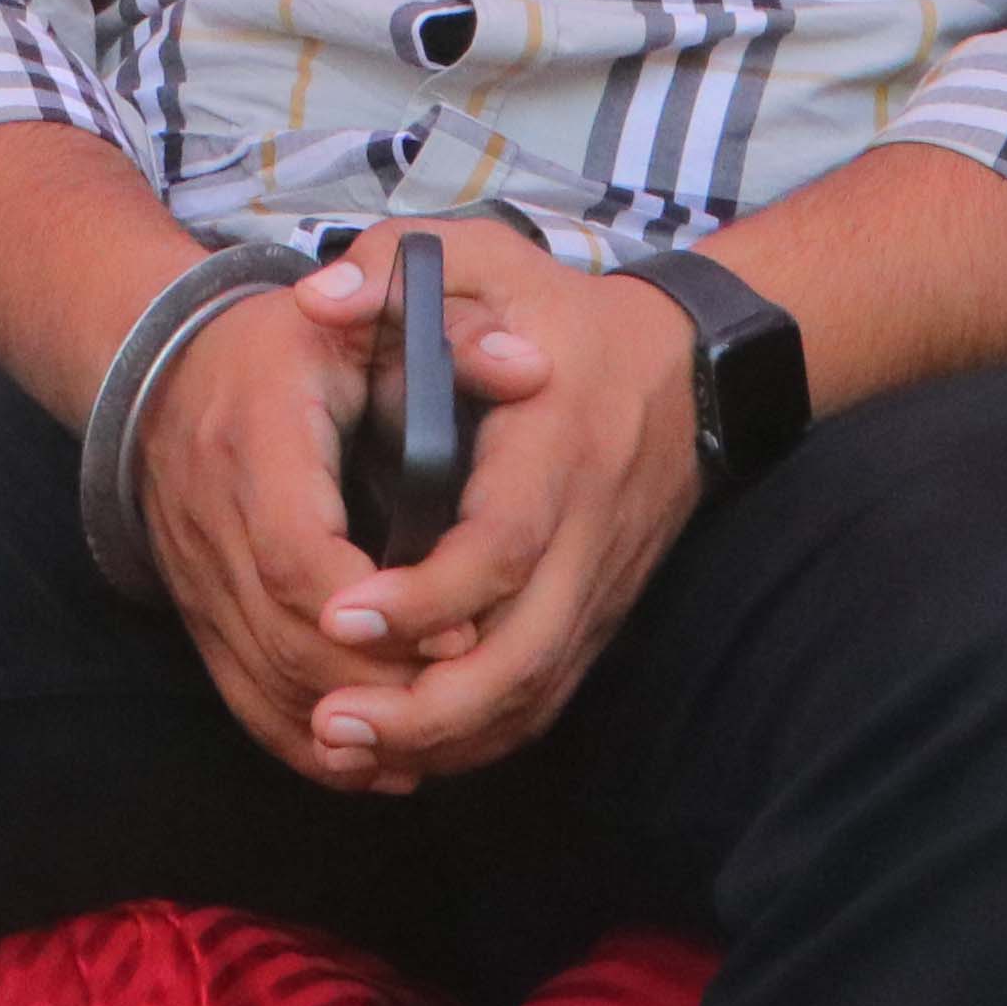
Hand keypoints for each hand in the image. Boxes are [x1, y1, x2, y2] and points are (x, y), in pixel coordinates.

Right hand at [131, 224, 562, 788]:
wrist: (165, 368)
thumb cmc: (290, 346)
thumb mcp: (366, 321)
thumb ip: (451, 340)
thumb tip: (532, 366)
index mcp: (254, 438)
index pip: (296, 552)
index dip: (378, 610)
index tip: (457, 635)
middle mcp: (211, 516)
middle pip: (284, 636)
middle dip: (376, 684)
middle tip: (462, 699)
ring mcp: (196, 574)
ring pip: (265, 681)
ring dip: (348, 727)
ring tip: (432, 744)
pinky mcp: (197, 613)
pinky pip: (243, 698)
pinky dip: (306, 743)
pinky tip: (372, 765)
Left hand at [297, 218, 696, 790]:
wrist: (689, 367)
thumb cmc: (562, 311)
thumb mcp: (482, 257)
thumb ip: (396, 265)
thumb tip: (317, 300)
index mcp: (556, 449)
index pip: (500, 546)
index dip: (425, 595)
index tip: (340, 614)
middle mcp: (587, 534)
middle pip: (521, 657)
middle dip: (425, 707)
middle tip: (330, 721)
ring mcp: (599, 587)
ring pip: (533, 695)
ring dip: (444, 738)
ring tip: (346, 747)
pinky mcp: (597, 617)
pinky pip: (543, 700)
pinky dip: (478, 736)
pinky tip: (405, 747)